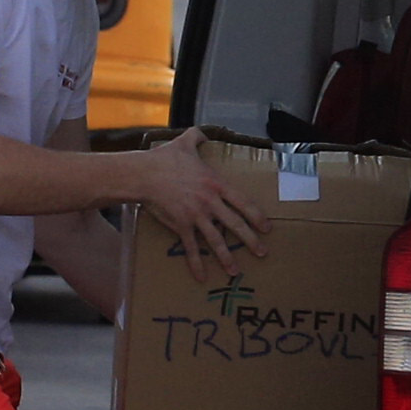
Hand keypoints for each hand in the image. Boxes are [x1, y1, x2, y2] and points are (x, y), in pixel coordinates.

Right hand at [127, 131, 265, 268]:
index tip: (267, 228)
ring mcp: (196, 215)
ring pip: (216, 240)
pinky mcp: (181, 225)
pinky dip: (196, 263)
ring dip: (227, 257)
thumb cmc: (164, 159)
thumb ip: (197, 137)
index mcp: (216, 184)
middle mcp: (210, 202)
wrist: (143, 174)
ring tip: (235, 271)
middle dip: (251, 240)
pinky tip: (202, 277)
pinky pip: (191, 247)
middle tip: (262, 253)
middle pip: (235, 224)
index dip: (257, 217)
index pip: (243, 203)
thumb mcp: (184, 142)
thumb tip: (201, 133)